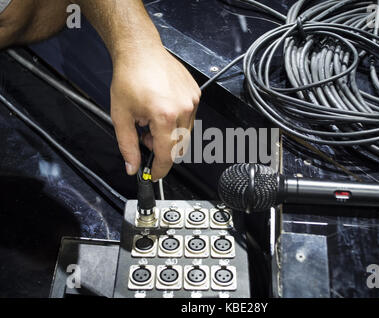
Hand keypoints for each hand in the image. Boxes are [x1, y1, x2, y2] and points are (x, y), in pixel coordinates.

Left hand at [110, 43, 200, 179]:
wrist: (140, 51)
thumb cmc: (130, 77)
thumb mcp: (121, 116)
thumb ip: (128, 146)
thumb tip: (133, 167)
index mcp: (165, 116)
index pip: (167, 155)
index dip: (159, 169)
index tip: (154, 175)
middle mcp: (183, 109)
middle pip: (179, 147)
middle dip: (162, 149)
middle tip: (145, 138)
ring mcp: (192, 101)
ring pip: (185, 134)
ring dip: (170, 136)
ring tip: (152, 121)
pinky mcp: (196, 94)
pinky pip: (189, 119)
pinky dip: (176, 122)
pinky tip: (161, 111)